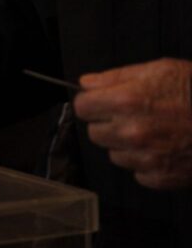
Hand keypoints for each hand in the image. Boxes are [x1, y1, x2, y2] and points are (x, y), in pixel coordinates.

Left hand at [74, 58, 191, 189]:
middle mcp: (131, 132)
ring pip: (114, 154)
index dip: (92, 103)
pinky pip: (137, 172)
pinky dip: (146, 162)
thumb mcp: (159, 70)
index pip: (82, 107)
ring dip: (126, 145)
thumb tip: (85, 83)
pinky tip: (165, 147)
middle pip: (95, 132)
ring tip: (154, 131)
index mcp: (126, 102)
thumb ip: (115, 77)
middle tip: (134, 115)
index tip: (101, 102)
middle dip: (108, 123)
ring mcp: (145, 157)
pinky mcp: (159, 177)